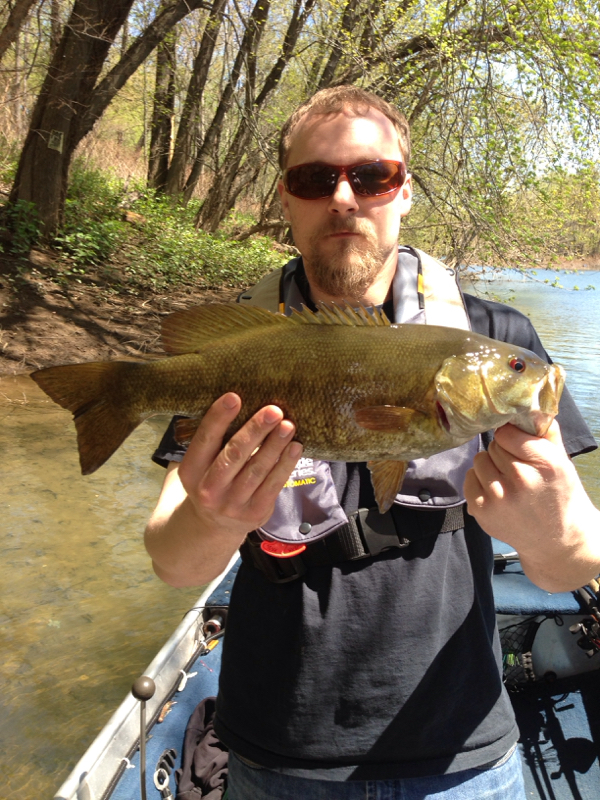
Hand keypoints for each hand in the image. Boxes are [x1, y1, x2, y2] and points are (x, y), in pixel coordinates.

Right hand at [178, 393, 302, 537]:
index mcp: (191, 471)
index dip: (219, 418)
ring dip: (275, 445)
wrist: (213, 524)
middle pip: (234, 454)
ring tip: (288, 425)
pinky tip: (295, 447)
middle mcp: (209, 489)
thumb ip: (214, 440)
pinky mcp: (255, 512)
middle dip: (255, 430)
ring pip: (257, 469)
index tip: (234, 397)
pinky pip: (273, 484)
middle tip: (273, 410)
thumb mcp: (200, 464)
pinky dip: (286, 464)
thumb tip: (240, 400)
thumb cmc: (211, 479)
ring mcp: (232, 503)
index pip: (204, 440)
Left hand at [464, 421, 599, 590]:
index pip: (507, 432)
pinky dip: (480, 482)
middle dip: (502, 453)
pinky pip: (469, 479)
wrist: (556, 540)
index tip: (517, 444)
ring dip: (490, 466)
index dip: (511, 437)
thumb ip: (544, 432)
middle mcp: (521, 479)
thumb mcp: (561, 460)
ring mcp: (499, 497)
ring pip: (479, 460)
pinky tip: (496, 491)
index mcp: (544, 463)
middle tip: (516, 466)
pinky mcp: (482, 511)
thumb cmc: (558, 494)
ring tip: (507, 479)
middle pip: (493, 446)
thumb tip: (527, 404)